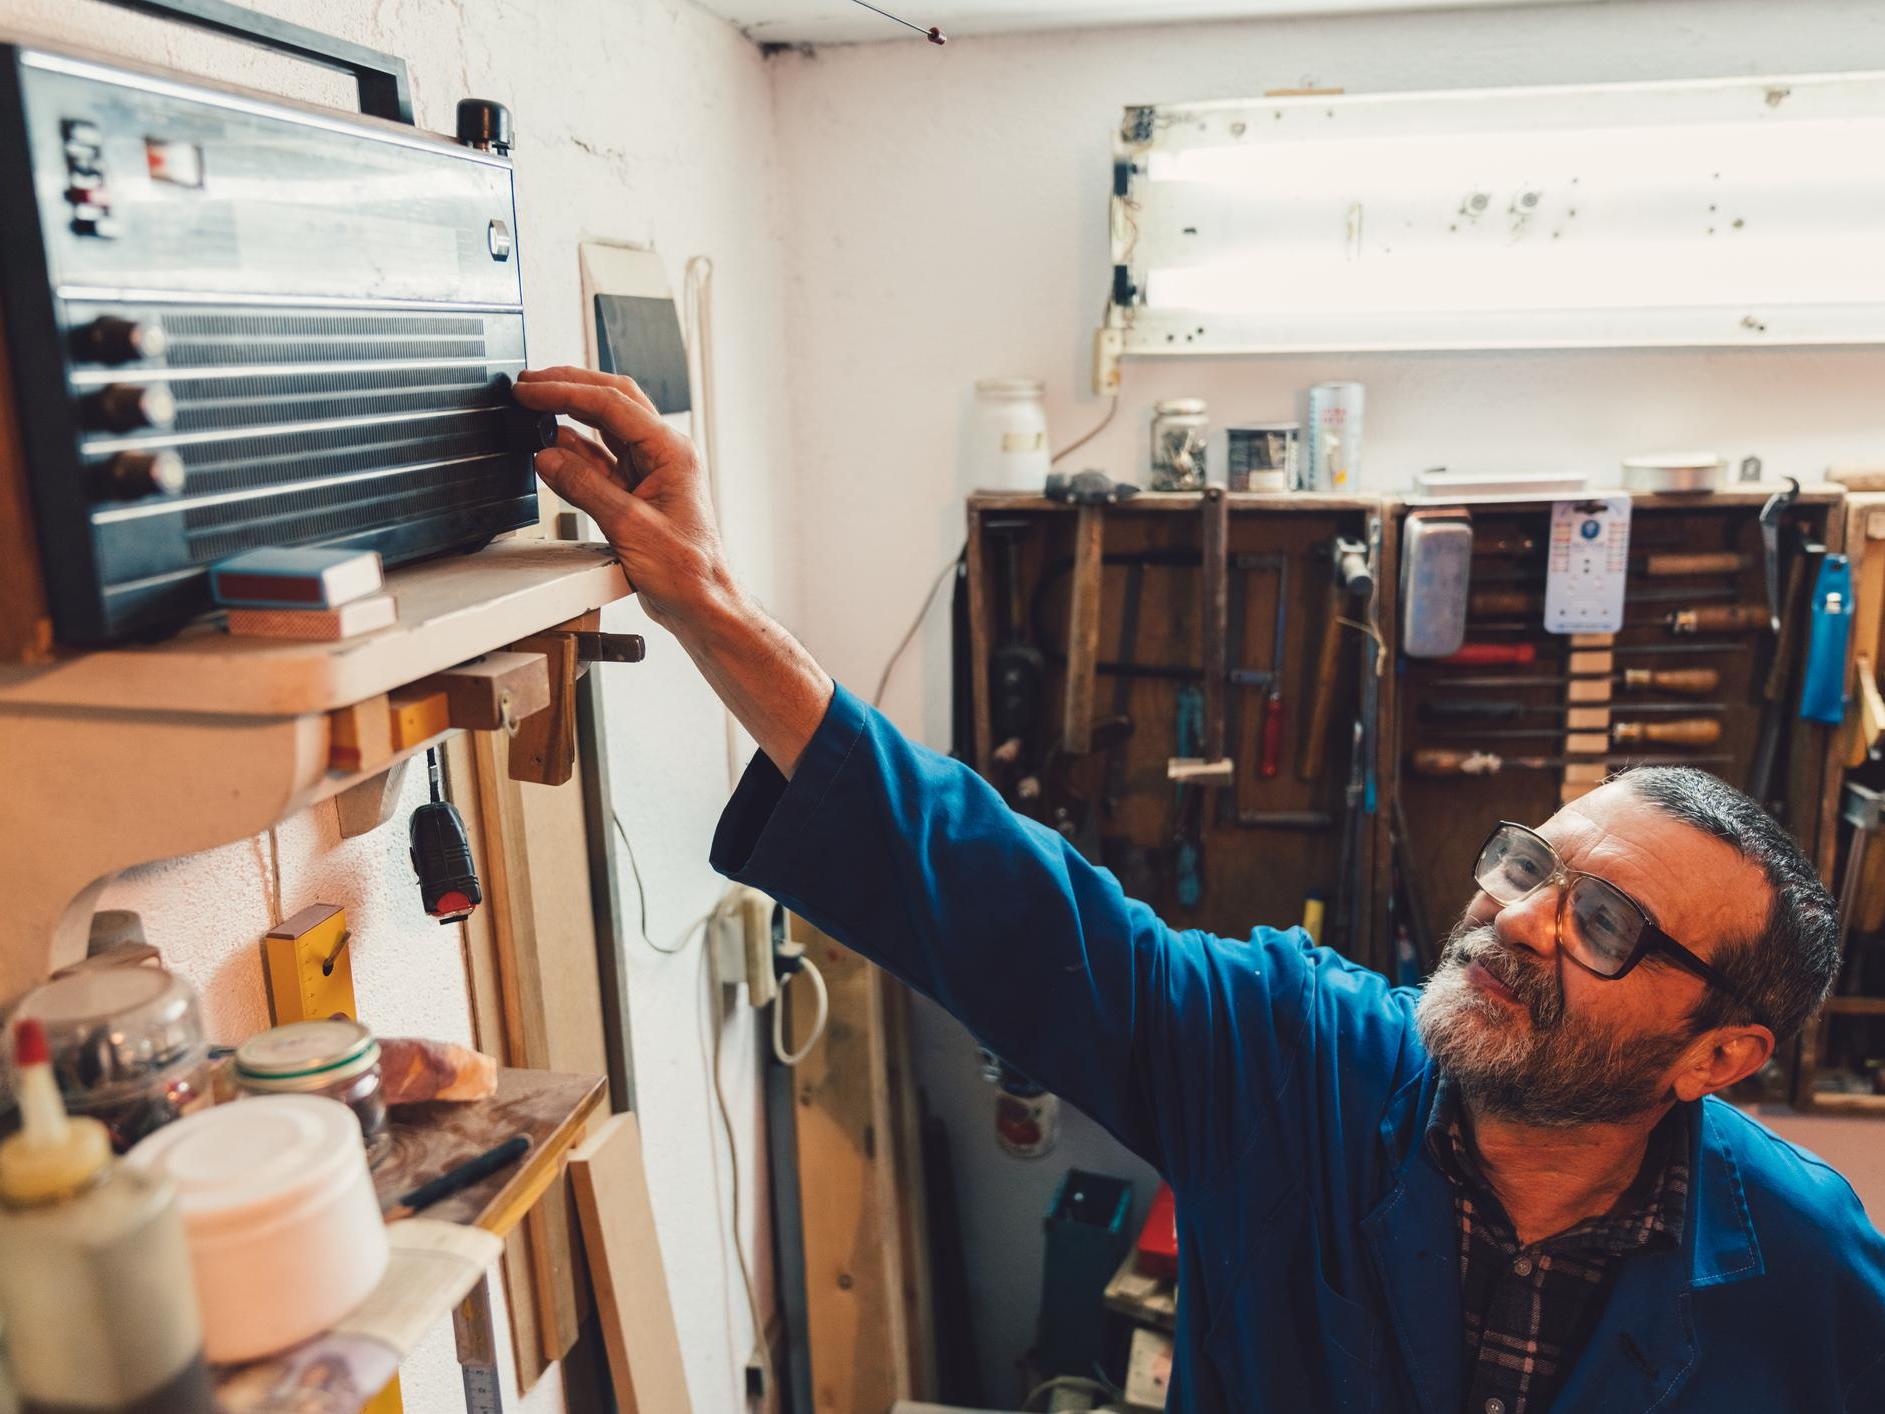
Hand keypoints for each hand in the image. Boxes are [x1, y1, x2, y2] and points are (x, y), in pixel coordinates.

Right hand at [513, 366, 731, 630]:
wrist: (700, 603)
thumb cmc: (685, 570)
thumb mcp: (629, 526)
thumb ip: (585, 487)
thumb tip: (548, 457)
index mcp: (671, 451)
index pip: (612, 404)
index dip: (565, 391)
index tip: (530, 389)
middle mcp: (663, 454)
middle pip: (611, 402)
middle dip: (568, 387)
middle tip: (529, 385)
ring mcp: (650, 471)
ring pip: (604, 428)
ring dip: (568, 415)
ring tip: (533, 407)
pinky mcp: (636, 492)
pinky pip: (600, 460)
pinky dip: (573, 451)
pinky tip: (550, 446)